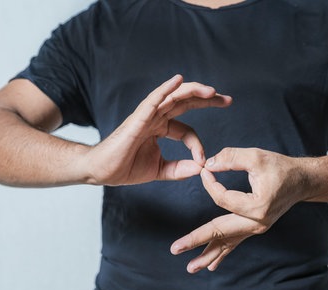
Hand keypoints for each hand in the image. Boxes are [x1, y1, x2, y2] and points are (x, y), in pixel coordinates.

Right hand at [83, 75, 231, 185]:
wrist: (100, 171)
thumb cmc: (124, 167)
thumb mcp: (159, 170)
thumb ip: (179, 169)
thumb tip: (200, 168)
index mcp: (160, 128)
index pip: (187, 130)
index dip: (198, 145)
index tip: (203, 161)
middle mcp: (155, 118)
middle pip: (185, 103)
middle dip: (207, 100)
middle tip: (227, 100)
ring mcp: (146, 116)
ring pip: (173, 97)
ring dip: (193, 92)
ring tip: (212, 91)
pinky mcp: (137, 118)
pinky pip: (154, 100)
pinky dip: (166, 89)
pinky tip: (178, 81)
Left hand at [171, 148, 307, 272]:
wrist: (302, 181)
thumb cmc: (281, 167)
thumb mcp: (256, 156)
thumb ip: (230, 158)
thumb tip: (207, 164)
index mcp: (258, 207)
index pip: (223, 199)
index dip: (210, 184)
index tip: (204, 171)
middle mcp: (257, 223)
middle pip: (221, 232)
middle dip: (197, 241)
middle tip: (175, 248)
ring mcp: (256, 229)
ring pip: (227, 243)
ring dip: (207, 255)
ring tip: (190, 268)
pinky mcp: (254, 228)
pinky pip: (234, 243)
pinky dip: (222, 253)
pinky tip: (211, 265)